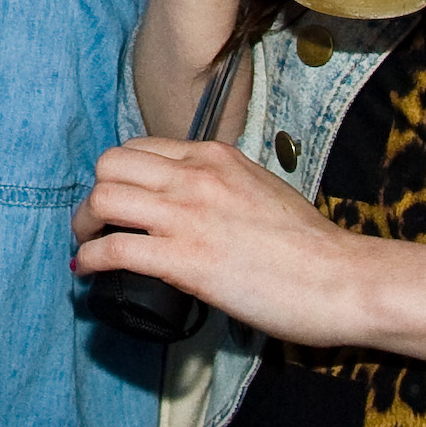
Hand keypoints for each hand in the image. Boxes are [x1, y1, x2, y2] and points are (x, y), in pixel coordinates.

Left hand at [72, 136, 374, 348]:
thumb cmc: (310, 245)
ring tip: (85, 245)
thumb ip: (220, 185)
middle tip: (94, 222)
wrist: (342, 278)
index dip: (119, 175)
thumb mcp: (259, 189)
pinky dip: (91, 259)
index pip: (140, 148)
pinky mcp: (185, 259)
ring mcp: (187, 215)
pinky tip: (87, 270)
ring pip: (103, 198)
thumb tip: (190, 204)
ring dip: (84, 225)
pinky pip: (115, 248)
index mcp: (213, 155)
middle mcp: (194, 176)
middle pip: (110, 165)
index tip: (117, 199)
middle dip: (93, 194)